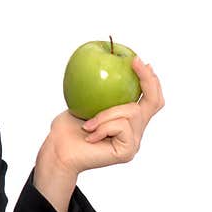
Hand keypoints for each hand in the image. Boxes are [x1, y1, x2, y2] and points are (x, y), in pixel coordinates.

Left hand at [43, 56, 164, 175]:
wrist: (58, 151)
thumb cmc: (67, 128)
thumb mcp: (86, 101)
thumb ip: (102, 90)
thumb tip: (110, 65)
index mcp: (128, 120)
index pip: (150, 99)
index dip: (150, 80)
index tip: (136, 60)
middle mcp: (135, 131)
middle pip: (153, 102)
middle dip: (148, 80)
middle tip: (135, 62)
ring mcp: (133, 142)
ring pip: (131, 112)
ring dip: (106, 114)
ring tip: (88, 125)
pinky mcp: (127, 151)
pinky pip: (121, 126)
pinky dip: (103, 127)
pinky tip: (90, 136)